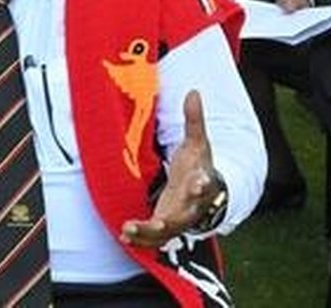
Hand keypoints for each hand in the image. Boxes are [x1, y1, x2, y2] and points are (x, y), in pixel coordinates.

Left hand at [120, 91, 221, 247]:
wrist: (206, 191)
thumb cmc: (198, 164)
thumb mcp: (198, 142)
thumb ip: (194, 120)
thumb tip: (194, 91)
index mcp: (201, 181)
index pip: (204, 183)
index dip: (202, 184)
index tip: (197, 184)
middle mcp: (192, 205)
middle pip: (184, 217)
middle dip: (169, 221)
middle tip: (155, 222)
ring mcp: (180, 218)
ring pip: (166, 232)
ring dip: (148, 234)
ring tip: (127, 230)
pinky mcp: (168, 226)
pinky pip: (156, 237)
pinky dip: (143, 239)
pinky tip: (124, 236)